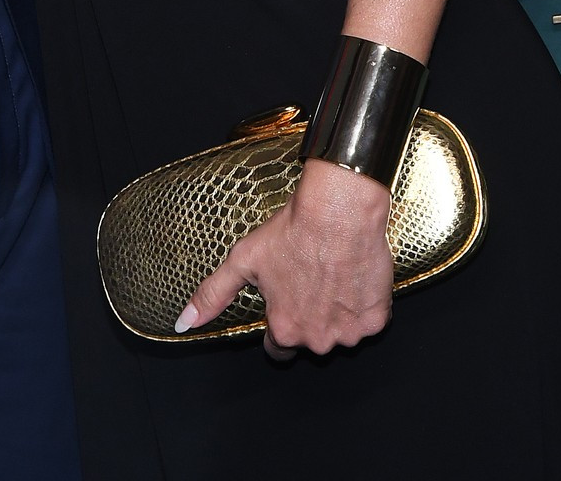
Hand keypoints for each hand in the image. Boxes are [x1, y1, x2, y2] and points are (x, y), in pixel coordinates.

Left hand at [177, 159, 392, 357]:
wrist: (338, 210)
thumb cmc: (291, 232)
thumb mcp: (242, 260)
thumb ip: (212, 295)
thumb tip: (183, 324)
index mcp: (286, 330)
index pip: (278, 349)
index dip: (279, 324)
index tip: (284, 301)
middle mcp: (318, 340)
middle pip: (311, 339)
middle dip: (308, 316)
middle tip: (307, 279)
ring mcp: (350, 332)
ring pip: (340, 331)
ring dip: (336, 311)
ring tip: (329, 274)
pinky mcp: (377, 319)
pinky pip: (369, 319)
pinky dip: (362, 303)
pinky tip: (351, 276)